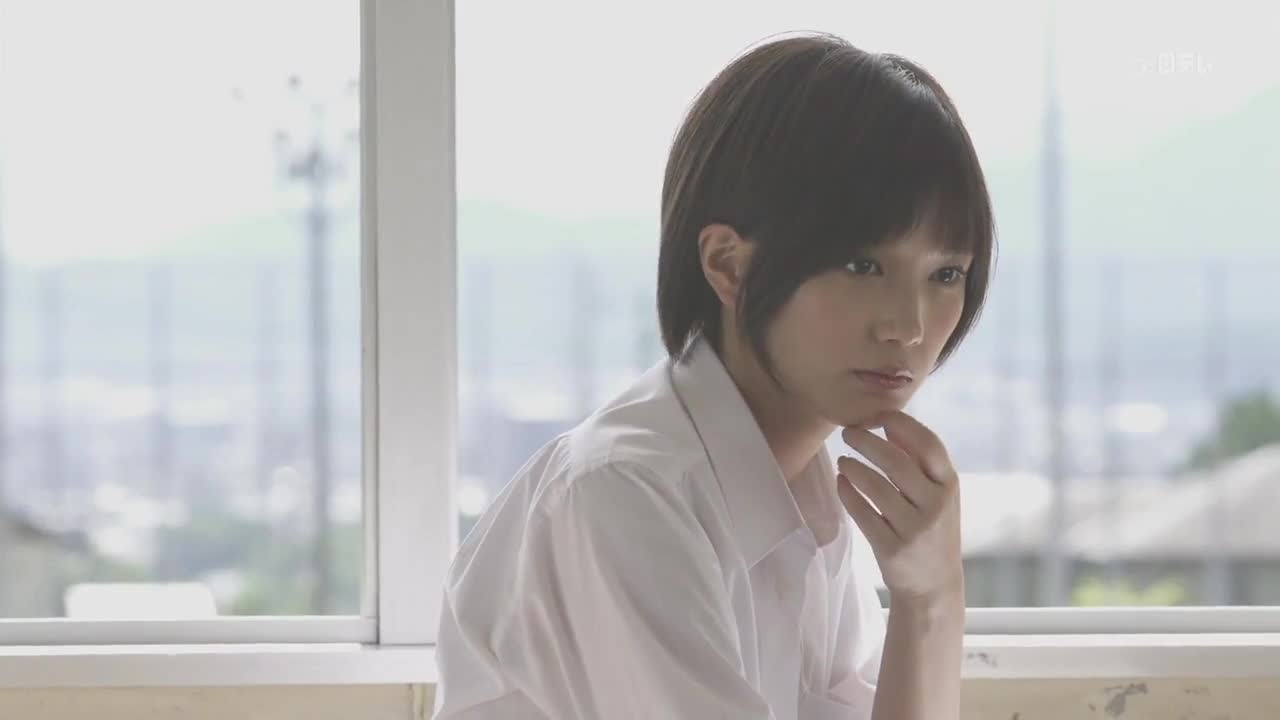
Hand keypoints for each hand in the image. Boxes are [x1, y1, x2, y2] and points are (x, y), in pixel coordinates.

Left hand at [836, 410, 963, 604]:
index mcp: (949, 485)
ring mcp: (914, 529)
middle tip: (848, 432)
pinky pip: (862, 513)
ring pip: (875, 487)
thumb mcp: (937, 493)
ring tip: (843, 461)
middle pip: (896, 462)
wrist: (934, 584)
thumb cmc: (932, 527)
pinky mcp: (891, 548)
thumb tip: (889, 421)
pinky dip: (848, 493)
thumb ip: (918, 460)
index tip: (877, 415)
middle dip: (867, 441)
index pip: (928, 444)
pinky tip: (841, 482)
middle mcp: (935, 505)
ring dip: (853, 468)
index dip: (901, 424)